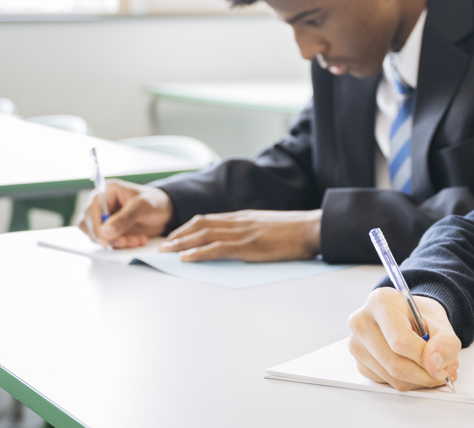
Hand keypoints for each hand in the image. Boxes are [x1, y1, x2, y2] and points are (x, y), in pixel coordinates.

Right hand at [76, 179, 172, 248]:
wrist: (166, 212)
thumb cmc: (155, 201)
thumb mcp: (143, 206)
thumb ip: (125, 218)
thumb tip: (106, 232)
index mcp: (106, 192)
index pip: (90, 209)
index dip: (95, 225)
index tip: (106, 238)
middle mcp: (101, 205)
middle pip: (88, 225)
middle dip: (105, 237)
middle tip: (124, 242)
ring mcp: (104, 219)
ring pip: (97, 236)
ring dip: (115, 242)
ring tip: (135, 240)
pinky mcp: (110, 231)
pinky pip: (109, 242)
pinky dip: (122, 245)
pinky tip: (137, 240)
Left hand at [160, 209, 321, 262]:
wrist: (311, 228)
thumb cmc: (295, 231)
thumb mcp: (269, 226)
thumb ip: (253, 230)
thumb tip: (243, 241)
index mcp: (244, 217)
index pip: (209, 219)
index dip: (188, 227)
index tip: (175, 236)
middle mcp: (239, 221)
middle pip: (200, 225)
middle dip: (179, 235)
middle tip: (162, 244)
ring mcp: (242, 233)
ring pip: (203, 235)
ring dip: (181, 244)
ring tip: (166, 251)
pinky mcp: (247, 246)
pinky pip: (217, 249)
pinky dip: (198, 252)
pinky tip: (186, 257)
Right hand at [348, 288, 460, 390]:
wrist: (408, 317)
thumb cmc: (420, 316)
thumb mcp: (441, 322)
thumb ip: (445, 342)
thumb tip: (434, 365)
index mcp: (381, 302)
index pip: (400, 340)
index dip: (424, 358)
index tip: (441, 363)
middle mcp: (362, 322)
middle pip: (394, 363)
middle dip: (423, 374)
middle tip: (442, 374)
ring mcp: (357, 344)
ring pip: (391, 377)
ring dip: (417, 380)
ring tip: (432, 370)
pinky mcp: (359, 363)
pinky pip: (386, 382)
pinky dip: (406, 382)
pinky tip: (416, 370)